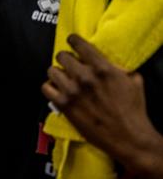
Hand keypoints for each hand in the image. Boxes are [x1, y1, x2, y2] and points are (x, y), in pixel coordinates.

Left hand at [42, 34, 159, 169]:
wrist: (128, 137)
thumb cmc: (133, 111)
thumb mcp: (133, 80)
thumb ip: (117, 67)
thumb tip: (106, 61)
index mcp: (102, 68)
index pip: (78, 43)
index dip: (73, 41)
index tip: (72, 42)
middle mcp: (85, 76)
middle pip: (61, 56)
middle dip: (66, 60)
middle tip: (71, 66)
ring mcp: (72, 90)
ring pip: (51, 70)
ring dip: (58, 74)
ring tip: (64, 79)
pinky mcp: (64, 104)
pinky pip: (45, 87)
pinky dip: (50, 87)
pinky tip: (58, 90)